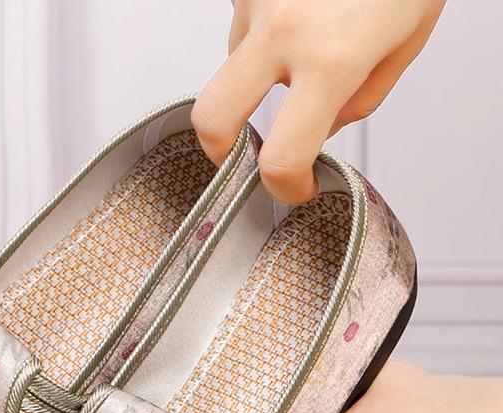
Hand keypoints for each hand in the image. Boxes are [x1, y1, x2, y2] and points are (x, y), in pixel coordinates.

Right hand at [193, 0, 444, 202]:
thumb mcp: (406, 37)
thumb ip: (363, 96)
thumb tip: (325, 123)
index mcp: (332, 59)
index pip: (283, 156)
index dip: (286, 187)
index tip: (294, 187)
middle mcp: (283, 31)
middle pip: (212, 119)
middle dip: (219, 149)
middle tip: (237, 154)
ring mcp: (257, 0)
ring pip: (232, 61)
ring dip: (257, 68)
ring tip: (303, 40)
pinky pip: (241, 19)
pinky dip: (264, 27)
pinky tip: (298, 10)